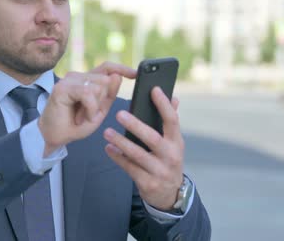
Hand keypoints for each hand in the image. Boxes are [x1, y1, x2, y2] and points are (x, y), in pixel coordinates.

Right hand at [38, 62, 136, 154]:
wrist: (55, 137)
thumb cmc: (75, 124)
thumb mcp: (99, 111)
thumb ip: (109, 95)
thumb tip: (117, 76)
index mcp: (87, 80)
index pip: (107, 68)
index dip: (122, 68)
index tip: (136, 74)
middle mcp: (78, 76)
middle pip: (106, 79)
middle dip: (102, 101)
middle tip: (87, 114)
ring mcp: (69, 80)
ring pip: (98, 86)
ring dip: (94, 107)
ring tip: (82, 116)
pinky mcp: (63, 87)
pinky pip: (88, 93)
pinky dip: (89, 108)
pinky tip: (81, 116)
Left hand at [103, 87, 183, 210]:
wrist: (170, 195)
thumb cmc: (167, 161)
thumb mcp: (173, 144)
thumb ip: (171, 122)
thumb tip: (173, 97)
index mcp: (177, 142)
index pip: (172, 120)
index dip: (163, 105)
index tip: (153, 90)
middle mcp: (170, 156)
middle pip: (152, 138)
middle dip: (135, 125)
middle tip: (118, 113)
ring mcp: (159, 171)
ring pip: (137, 155)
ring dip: (121, 142)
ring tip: (107, 132)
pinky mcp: (148, 183)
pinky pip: (129, 168)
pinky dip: (117, 158)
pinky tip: (108, 148)